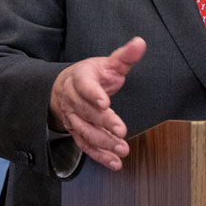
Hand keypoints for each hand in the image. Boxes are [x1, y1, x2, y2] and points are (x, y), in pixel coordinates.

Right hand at [49, 37, 146, 169]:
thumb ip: (125, 56)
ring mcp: (73, 119)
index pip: (85, 86)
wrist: (64, 89)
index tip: (105, 102)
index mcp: (80, 79)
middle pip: (86, 113)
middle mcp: (73, 100)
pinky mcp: (77, 134)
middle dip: (104, 123)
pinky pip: (86, 147)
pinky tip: (115, 163)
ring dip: (103, 143)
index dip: (93, 94)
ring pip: (85, 132)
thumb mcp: (107, 63)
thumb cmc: (90, 76)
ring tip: (122, 149)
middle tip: (121, 131)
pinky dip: (100, 156)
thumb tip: (140, 43)